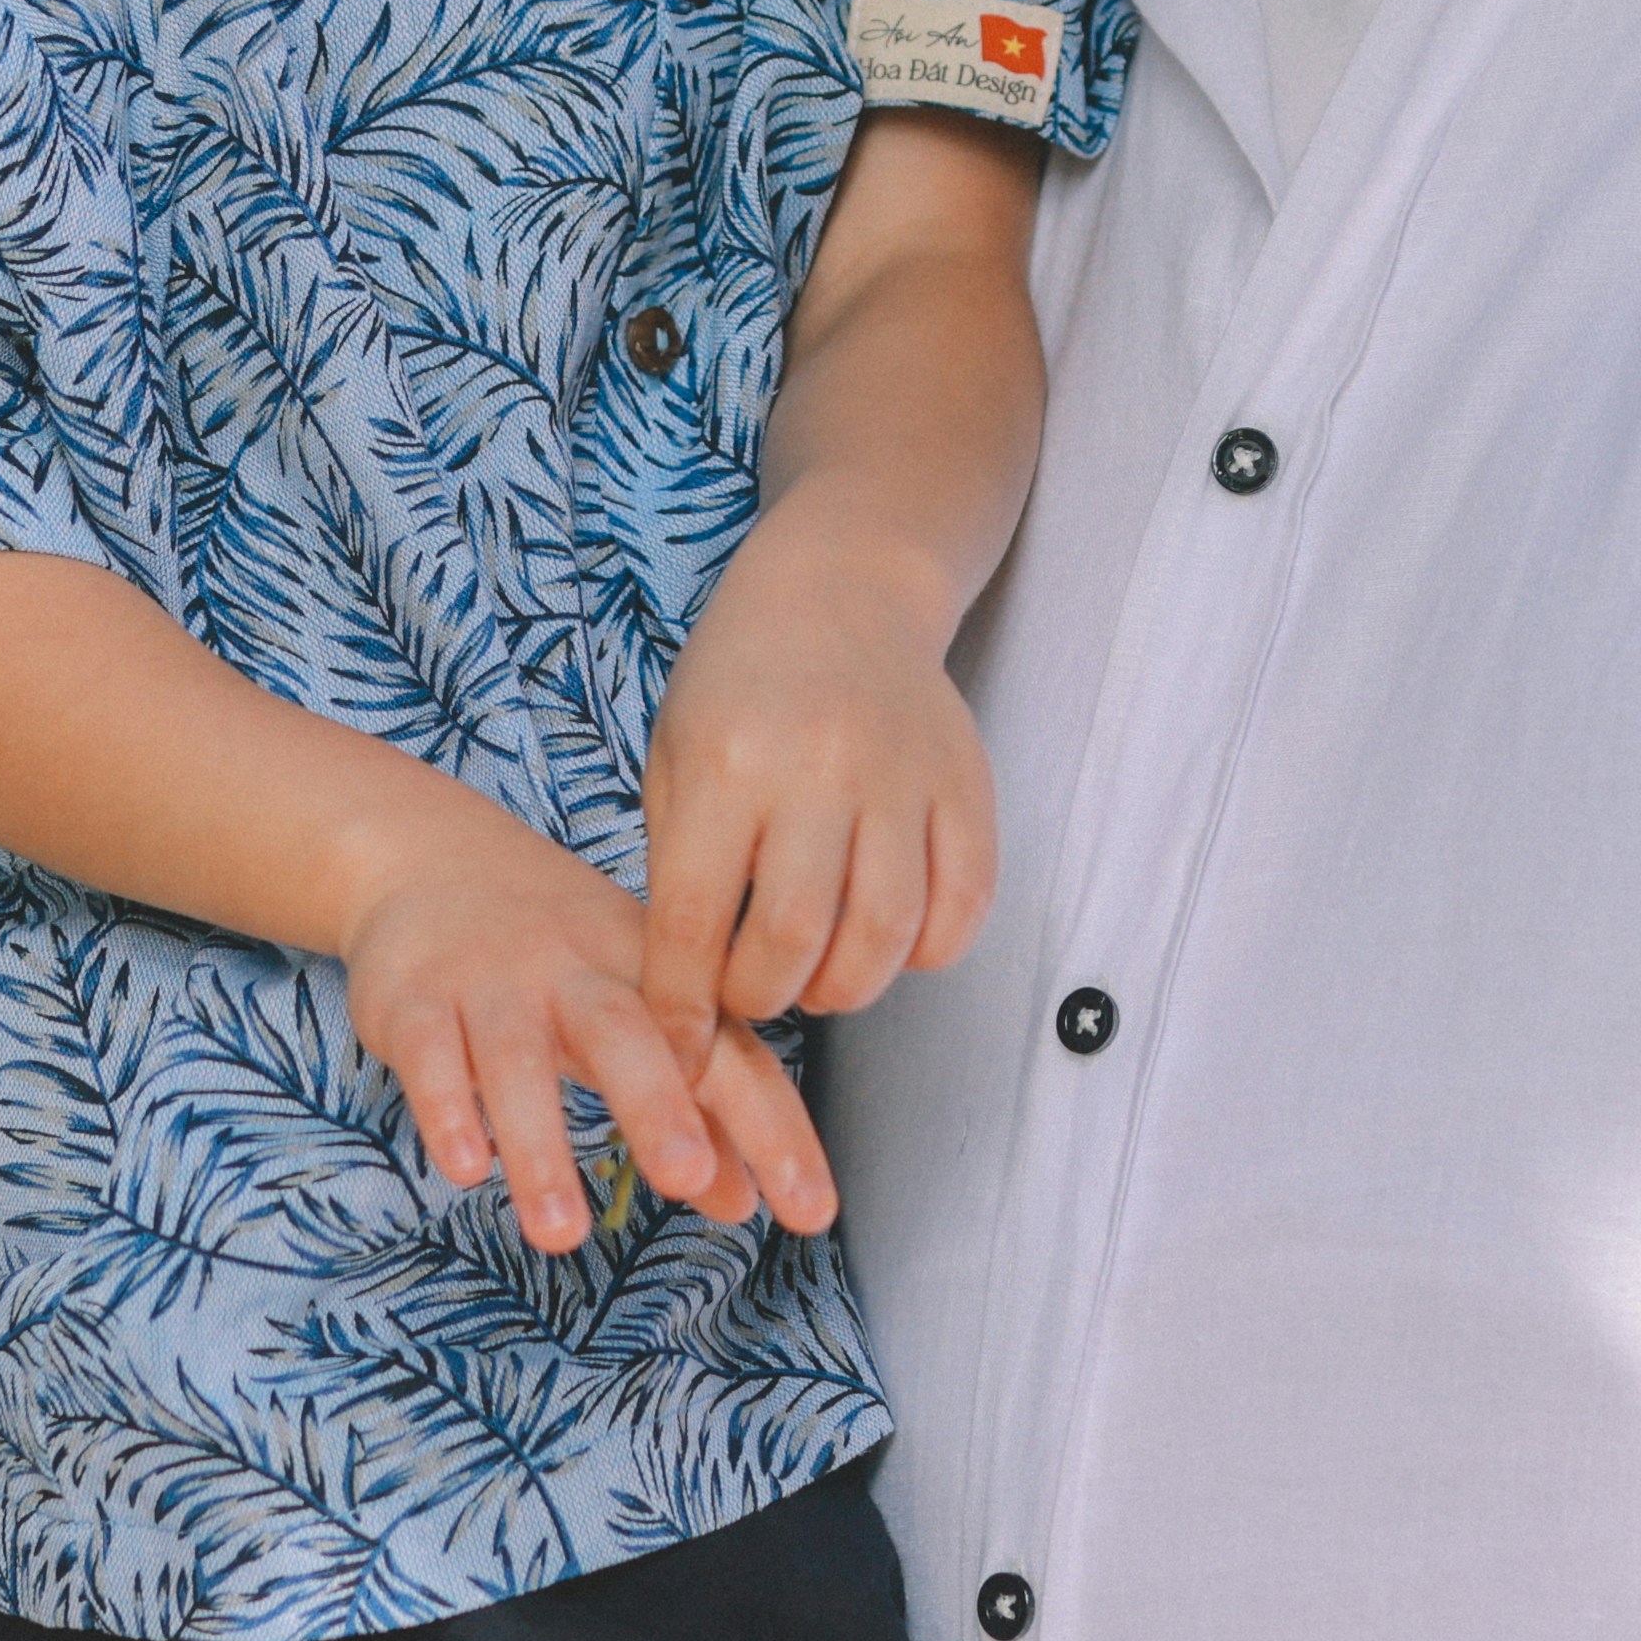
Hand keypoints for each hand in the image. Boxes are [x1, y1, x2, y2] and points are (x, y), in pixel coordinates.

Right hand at [346, 803, 833, 1251]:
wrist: (429, 859)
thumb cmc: (557, 953)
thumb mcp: (634, 1007)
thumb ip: (692, 1103)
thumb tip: (744, 1201)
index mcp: (651, 974)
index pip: (723, 1053)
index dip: (770, 1128)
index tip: (811, 1210)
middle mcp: (575, 970)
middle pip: (623, 1032)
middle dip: (656, 1104)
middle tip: (686, 1176)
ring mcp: (491, 983)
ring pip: (517, 1060)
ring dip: (541, 1147)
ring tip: (562, 1235)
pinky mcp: (414, 1001)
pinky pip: (430, 1055)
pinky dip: (449, 1109)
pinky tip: (468, 1168)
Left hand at [639, 547, 996, 1042]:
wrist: (840, 591)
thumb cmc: (738, 685)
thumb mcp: (676, 757)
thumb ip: (679, 868)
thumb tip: (681, 994)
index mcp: (727, 763)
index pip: (695, 920)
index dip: (681, 1005)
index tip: (674, 1050)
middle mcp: (818, 769)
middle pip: (796, 938)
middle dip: (763, 998)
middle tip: (750, 994)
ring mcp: (902, 777)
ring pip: (885, 935)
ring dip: (843, 988)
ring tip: (814, 978)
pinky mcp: (965, 786)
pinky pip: (962, 906)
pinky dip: (925, 953)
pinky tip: (885, 944)